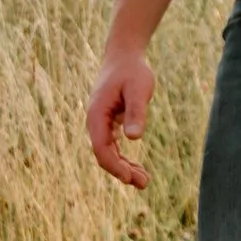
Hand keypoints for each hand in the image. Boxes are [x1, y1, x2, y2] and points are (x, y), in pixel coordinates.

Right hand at [86, 45, 154, 189]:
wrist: (124, 56)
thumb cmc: (133, 71)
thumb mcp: (139, 89)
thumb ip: (136, 112)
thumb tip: (133, 138)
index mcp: (97, 114)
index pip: (101, 147)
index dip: (114, 165)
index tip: (129, 178)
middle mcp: (95, 122)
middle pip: (104, 155)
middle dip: (122, 171)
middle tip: (144, 183)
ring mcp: (101, 124)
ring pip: (108, 153)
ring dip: (124, 168)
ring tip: (144, 181)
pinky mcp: (109, 124)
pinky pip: (113, 147)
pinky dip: (124, 159)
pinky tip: (137, 169)